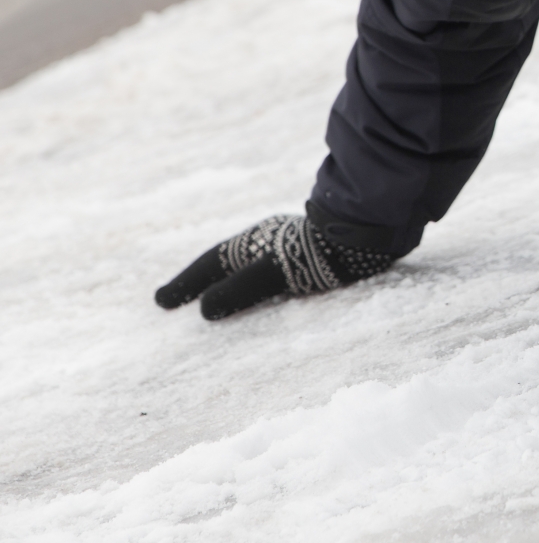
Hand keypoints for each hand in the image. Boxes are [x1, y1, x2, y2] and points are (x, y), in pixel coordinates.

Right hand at [155, 206, 396, 319]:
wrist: (375, 232)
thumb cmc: (323, 254)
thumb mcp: (275, 272)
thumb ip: (239, 290)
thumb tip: (204, 310)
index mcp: (255, 240)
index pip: (211, 264)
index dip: (185, 284)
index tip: (160, 303)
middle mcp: (270, 239)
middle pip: (226, 262)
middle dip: (201, 281)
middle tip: (173, 301)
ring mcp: (291, 245)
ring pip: (248, 265)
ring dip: (227, 282)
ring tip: (212, 302)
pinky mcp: (313, 255)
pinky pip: (271, 271)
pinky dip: (255, 285)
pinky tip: (264, 296)